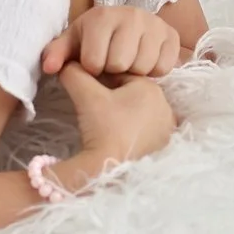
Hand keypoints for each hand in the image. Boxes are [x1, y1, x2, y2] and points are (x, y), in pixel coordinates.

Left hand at [43, 5, 181, 79]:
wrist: (126, 22)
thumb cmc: (94, 37)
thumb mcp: (72, 43)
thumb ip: (56, 54)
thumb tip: (49, 67)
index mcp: (102, 16)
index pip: (94, 62)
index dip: (93, 70)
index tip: (95, 63)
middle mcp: (131, 15)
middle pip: (120, 64)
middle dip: (114, 71)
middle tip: (113, 63)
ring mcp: (155, 24)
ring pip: (143, 67)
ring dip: (134, 72)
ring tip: (129, 62)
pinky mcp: (172, 35)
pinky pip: (164, 67)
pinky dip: (154, 71)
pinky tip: (145, 62)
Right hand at [57, 64, 176, 165]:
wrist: (112, 168)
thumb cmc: (103, 128)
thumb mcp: (86, 96)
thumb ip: (74, 74)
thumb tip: (66, 64)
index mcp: (151, 87)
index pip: (122, 75)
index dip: (100, 80)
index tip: (86, 90)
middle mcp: (165, 105)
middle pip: (131, 94)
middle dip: (113, 97)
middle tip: (93, 110)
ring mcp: (167, 128)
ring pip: (139, 112)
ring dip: (123, 115)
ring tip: (104, 125)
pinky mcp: (164, 147)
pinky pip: (146, 131)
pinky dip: (133, 131)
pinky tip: (118, 137)